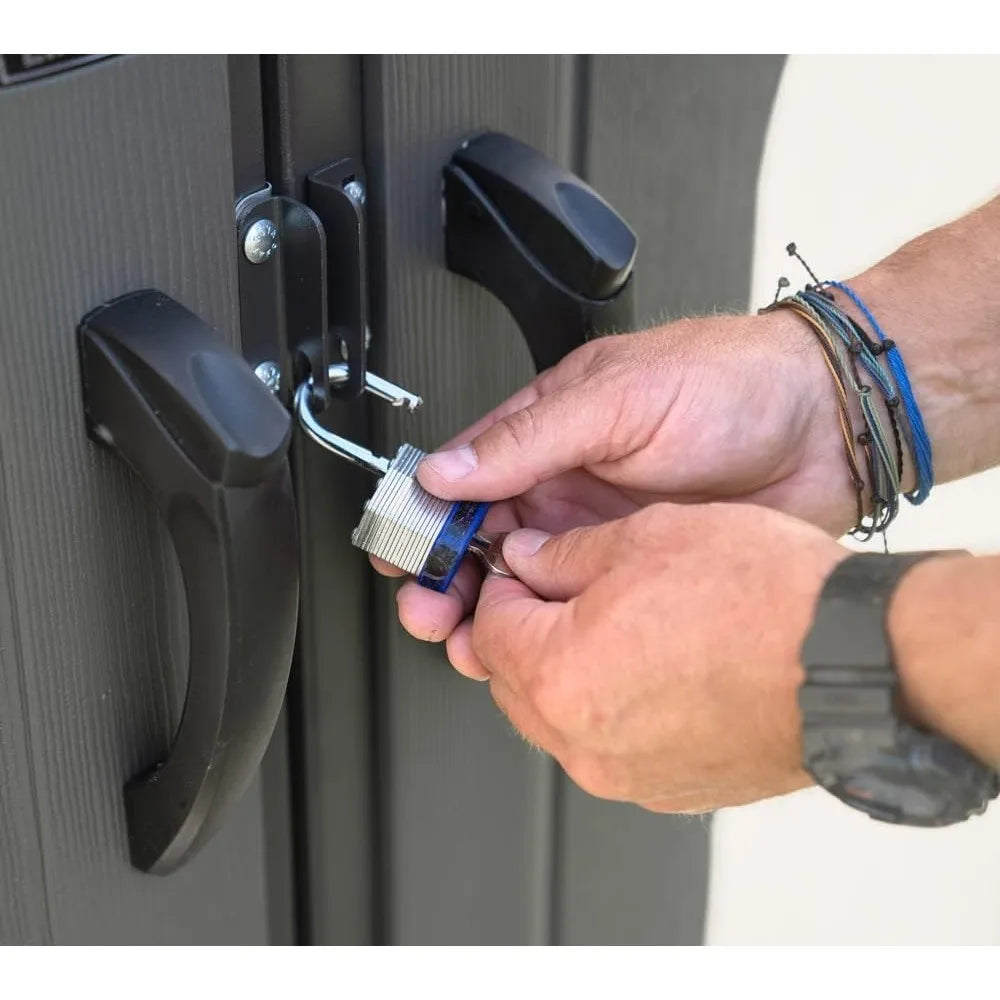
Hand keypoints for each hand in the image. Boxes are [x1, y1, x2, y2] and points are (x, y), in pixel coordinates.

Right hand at [379, 311, 854, 662]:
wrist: (829, 426)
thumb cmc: (732, 384)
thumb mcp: (619, 399)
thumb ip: (528, 438)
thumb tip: (447, 470)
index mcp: (549, 431)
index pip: (464, 477)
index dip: (425, 516)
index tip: (401, 552)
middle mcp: (566, 483)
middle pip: (481, 539)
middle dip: (446, 578)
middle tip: (431, 611)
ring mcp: (600, 532)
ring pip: (521, 581)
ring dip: (488, 613)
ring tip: (468, 642)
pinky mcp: (638, 571)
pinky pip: (576, 605)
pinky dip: (546, 630)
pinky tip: (530, 648)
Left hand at [461, 502, 846, 812]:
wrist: (856, 659)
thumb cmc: (765, 600)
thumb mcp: (646, 538)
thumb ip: (564, 554)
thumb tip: (528, 560)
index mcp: (560, 675)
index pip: (486, 628)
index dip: (501, 587)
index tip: (520, 568)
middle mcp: (584, 741)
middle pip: (513, 681)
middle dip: (525, 632)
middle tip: (561, 592)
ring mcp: (627, 776)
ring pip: (559, 719)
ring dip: (566, 671)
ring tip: (614, 624)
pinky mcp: (669, 790)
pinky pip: (610, 747)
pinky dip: (612, 708)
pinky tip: (652, 665)